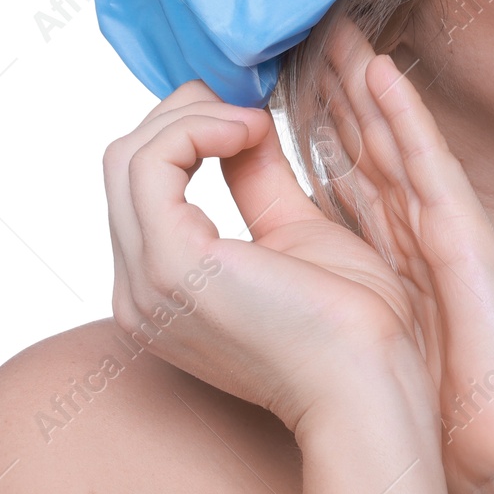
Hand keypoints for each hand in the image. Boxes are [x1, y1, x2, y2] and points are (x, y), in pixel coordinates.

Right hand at [102, 76, 433, 435]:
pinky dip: (196, 128)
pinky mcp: (170, 264)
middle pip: (124, 164)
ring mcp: (146, 282)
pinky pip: (149, 163)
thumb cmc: (350, 322)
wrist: (369, 382)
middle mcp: (137, 290)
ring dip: (194, 118)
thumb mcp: (293, 229)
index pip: (139, 185)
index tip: (253, 119)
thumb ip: (257, 178)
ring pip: (129, 156)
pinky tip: (251, 131)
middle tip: (250, 111)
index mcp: (161, 287)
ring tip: (256, 122)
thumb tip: (246, 121)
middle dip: (185, 116)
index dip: (189, 133)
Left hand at [317, 19, 493, 493]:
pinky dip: (406, 117)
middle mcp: (421, 226)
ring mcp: (448, 225)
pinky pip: (429, 164)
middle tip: (308, 24)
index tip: (283, 72)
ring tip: (338, 26)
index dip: (320, 119)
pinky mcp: (467, 236)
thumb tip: (283, 265)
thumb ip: (345, 286)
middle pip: (370, 138)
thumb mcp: (381, 329)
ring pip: (396, 136)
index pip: (350, 168)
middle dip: (339, 82)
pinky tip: (382, 73)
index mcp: (398, 250)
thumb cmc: (448, 400)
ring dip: (366, 79)